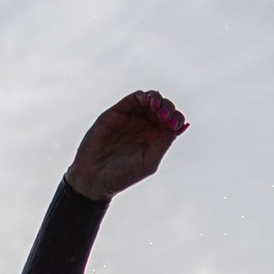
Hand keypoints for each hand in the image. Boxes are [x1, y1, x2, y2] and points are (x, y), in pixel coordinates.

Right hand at [66, 89, 187, 200]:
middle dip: (168, 108)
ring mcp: (131, 118)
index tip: (174, 125)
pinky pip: (133, 99)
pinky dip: (142, 96)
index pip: (172, 122)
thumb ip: (163, 144)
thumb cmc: (122, 175)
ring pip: (150, 100)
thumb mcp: (148, 162)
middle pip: (163, 108)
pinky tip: (147, 101)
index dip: (177, 119)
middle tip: (164, 117)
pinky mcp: (117, 113)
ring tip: (156, 107)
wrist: (95, 177)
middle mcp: (145, 127)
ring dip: (157, 100)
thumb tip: (179, 127)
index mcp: (155, 139)